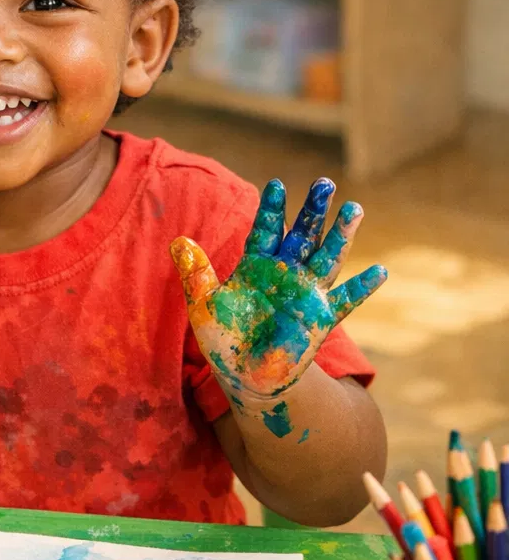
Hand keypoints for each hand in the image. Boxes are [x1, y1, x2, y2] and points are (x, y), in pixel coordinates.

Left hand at [170, 177, 385, 402]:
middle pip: (303, 234)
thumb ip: (196, 274)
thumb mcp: (205, 305)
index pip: (266, 229)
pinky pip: (345, 300)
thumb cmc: (222, 339)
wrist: (243, 376)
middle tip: (324, 184)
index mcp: (257, 265)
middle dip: (313, 211)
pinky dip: (362, 287)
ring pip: (327, 258)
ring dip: (340, 235)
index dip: (272, 209)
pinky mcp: (320, 319)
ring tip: (353, 209)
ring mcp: (305, 294)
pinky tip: (380, 271)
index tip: (276, 185)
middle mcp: (285, 273)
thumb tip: (178, 241)